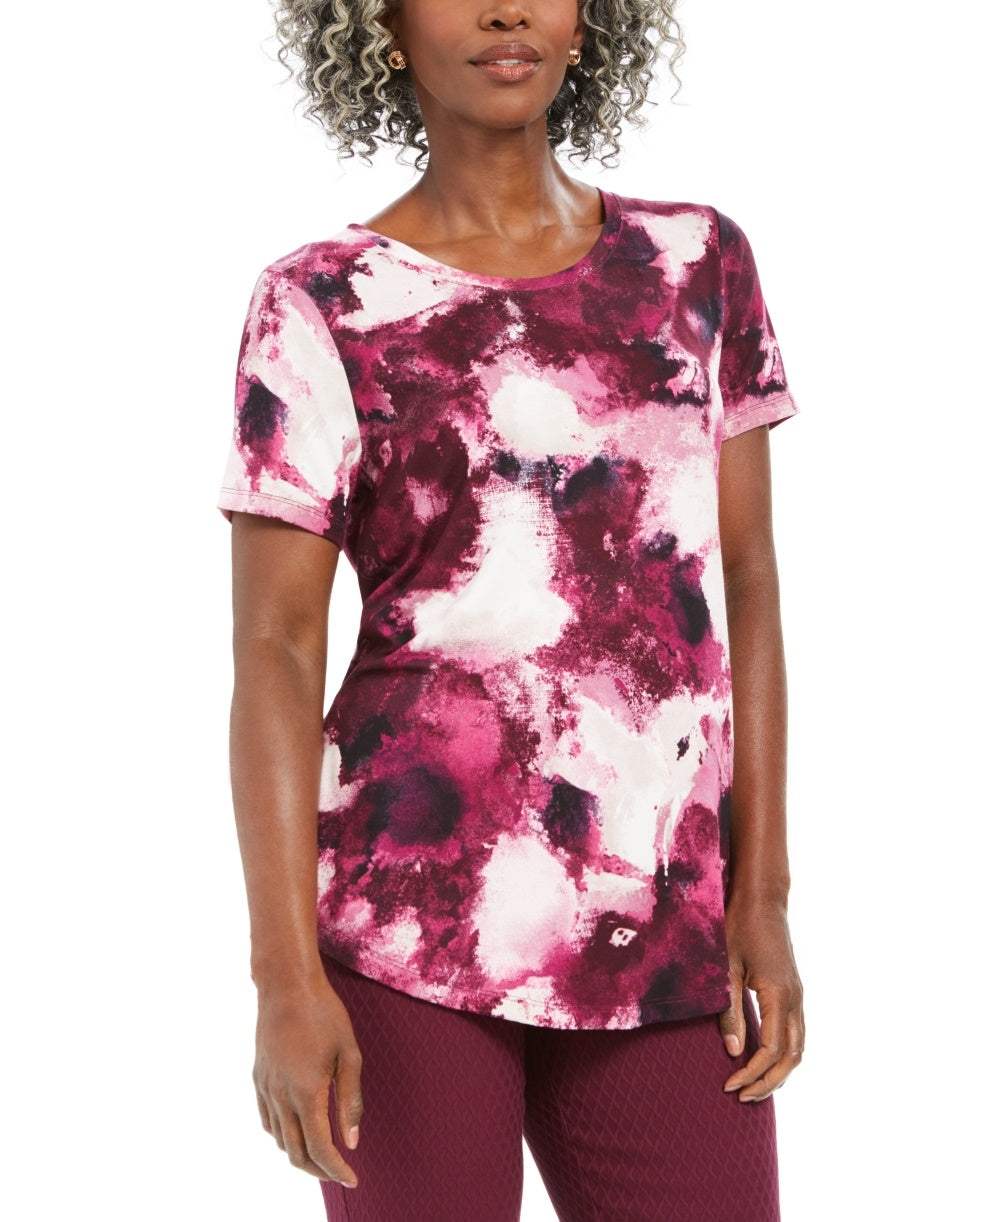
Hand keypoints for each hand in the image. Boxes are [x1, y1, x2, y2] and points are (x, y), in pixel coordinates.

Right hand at [252, 971, 363, 1185]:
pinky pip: (267, 1120)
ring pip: (279, 1140)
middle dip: (319, 1170)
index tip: (353, 1178)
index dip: (336, 1169)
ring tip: (323, 1154)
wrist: (287, 985)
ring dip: (300, 1154)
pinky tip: (298, 1129)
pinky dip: (283, 1135)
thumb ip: (350, 1100)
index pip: (320, 1148)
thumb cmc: (324, 1014)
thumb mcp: (349, 1054)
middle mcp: (281, 1096)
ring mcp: (266, 1088)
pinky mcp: (258, 1078)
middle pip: (296, 1152)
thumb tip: (352, 1140)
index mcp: (306, 1092)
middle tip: (340, 1171)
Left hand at [718, 896, 803, 1101]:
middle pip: (791, 1057)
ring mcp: (798, 995)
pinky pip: (797, 1032)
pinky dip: (785, 1055)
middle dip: (768, 1082)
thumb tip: (733, 1051)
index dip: (750, 1072)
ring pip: (799, 1047)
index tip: (728, 1085)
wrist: (762, 898)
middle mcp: (795, 999)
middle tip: (742, 1097)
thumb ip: (729, 1010)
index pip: (770, 1050)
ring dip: (780, 1072)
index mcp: (778, 994)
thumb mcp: (725, 968)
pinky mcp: (794, 990)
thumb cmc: (739, 927)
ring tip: (755, 1087)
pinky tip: (765, 1059)